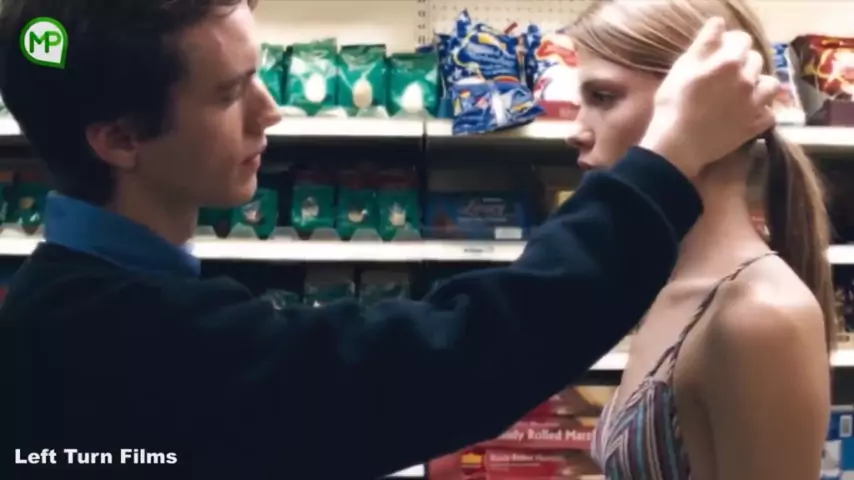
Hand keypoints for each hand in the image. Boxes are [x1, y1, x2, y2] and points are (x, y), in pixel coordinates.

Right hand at [639, 17, 780, 179]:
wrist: (678, 145)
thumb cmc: (673, 104)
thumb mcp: (682, 68)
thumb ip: (704, 43)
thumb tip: (719, 24)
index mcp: (730, 62)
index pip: (742, 39)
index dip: (730, 42)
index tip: (719, 50)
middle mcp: (748, 80)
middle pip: (756, 60)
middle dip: (743, 62)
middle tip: (725, 73)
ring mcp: (755, 104)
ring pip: (770, 84)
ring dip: (759, 83)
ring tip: (743, 91)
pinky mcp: (754, 126)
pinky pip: (770, 114)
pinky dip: (763, 111)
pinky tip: (749, 112)